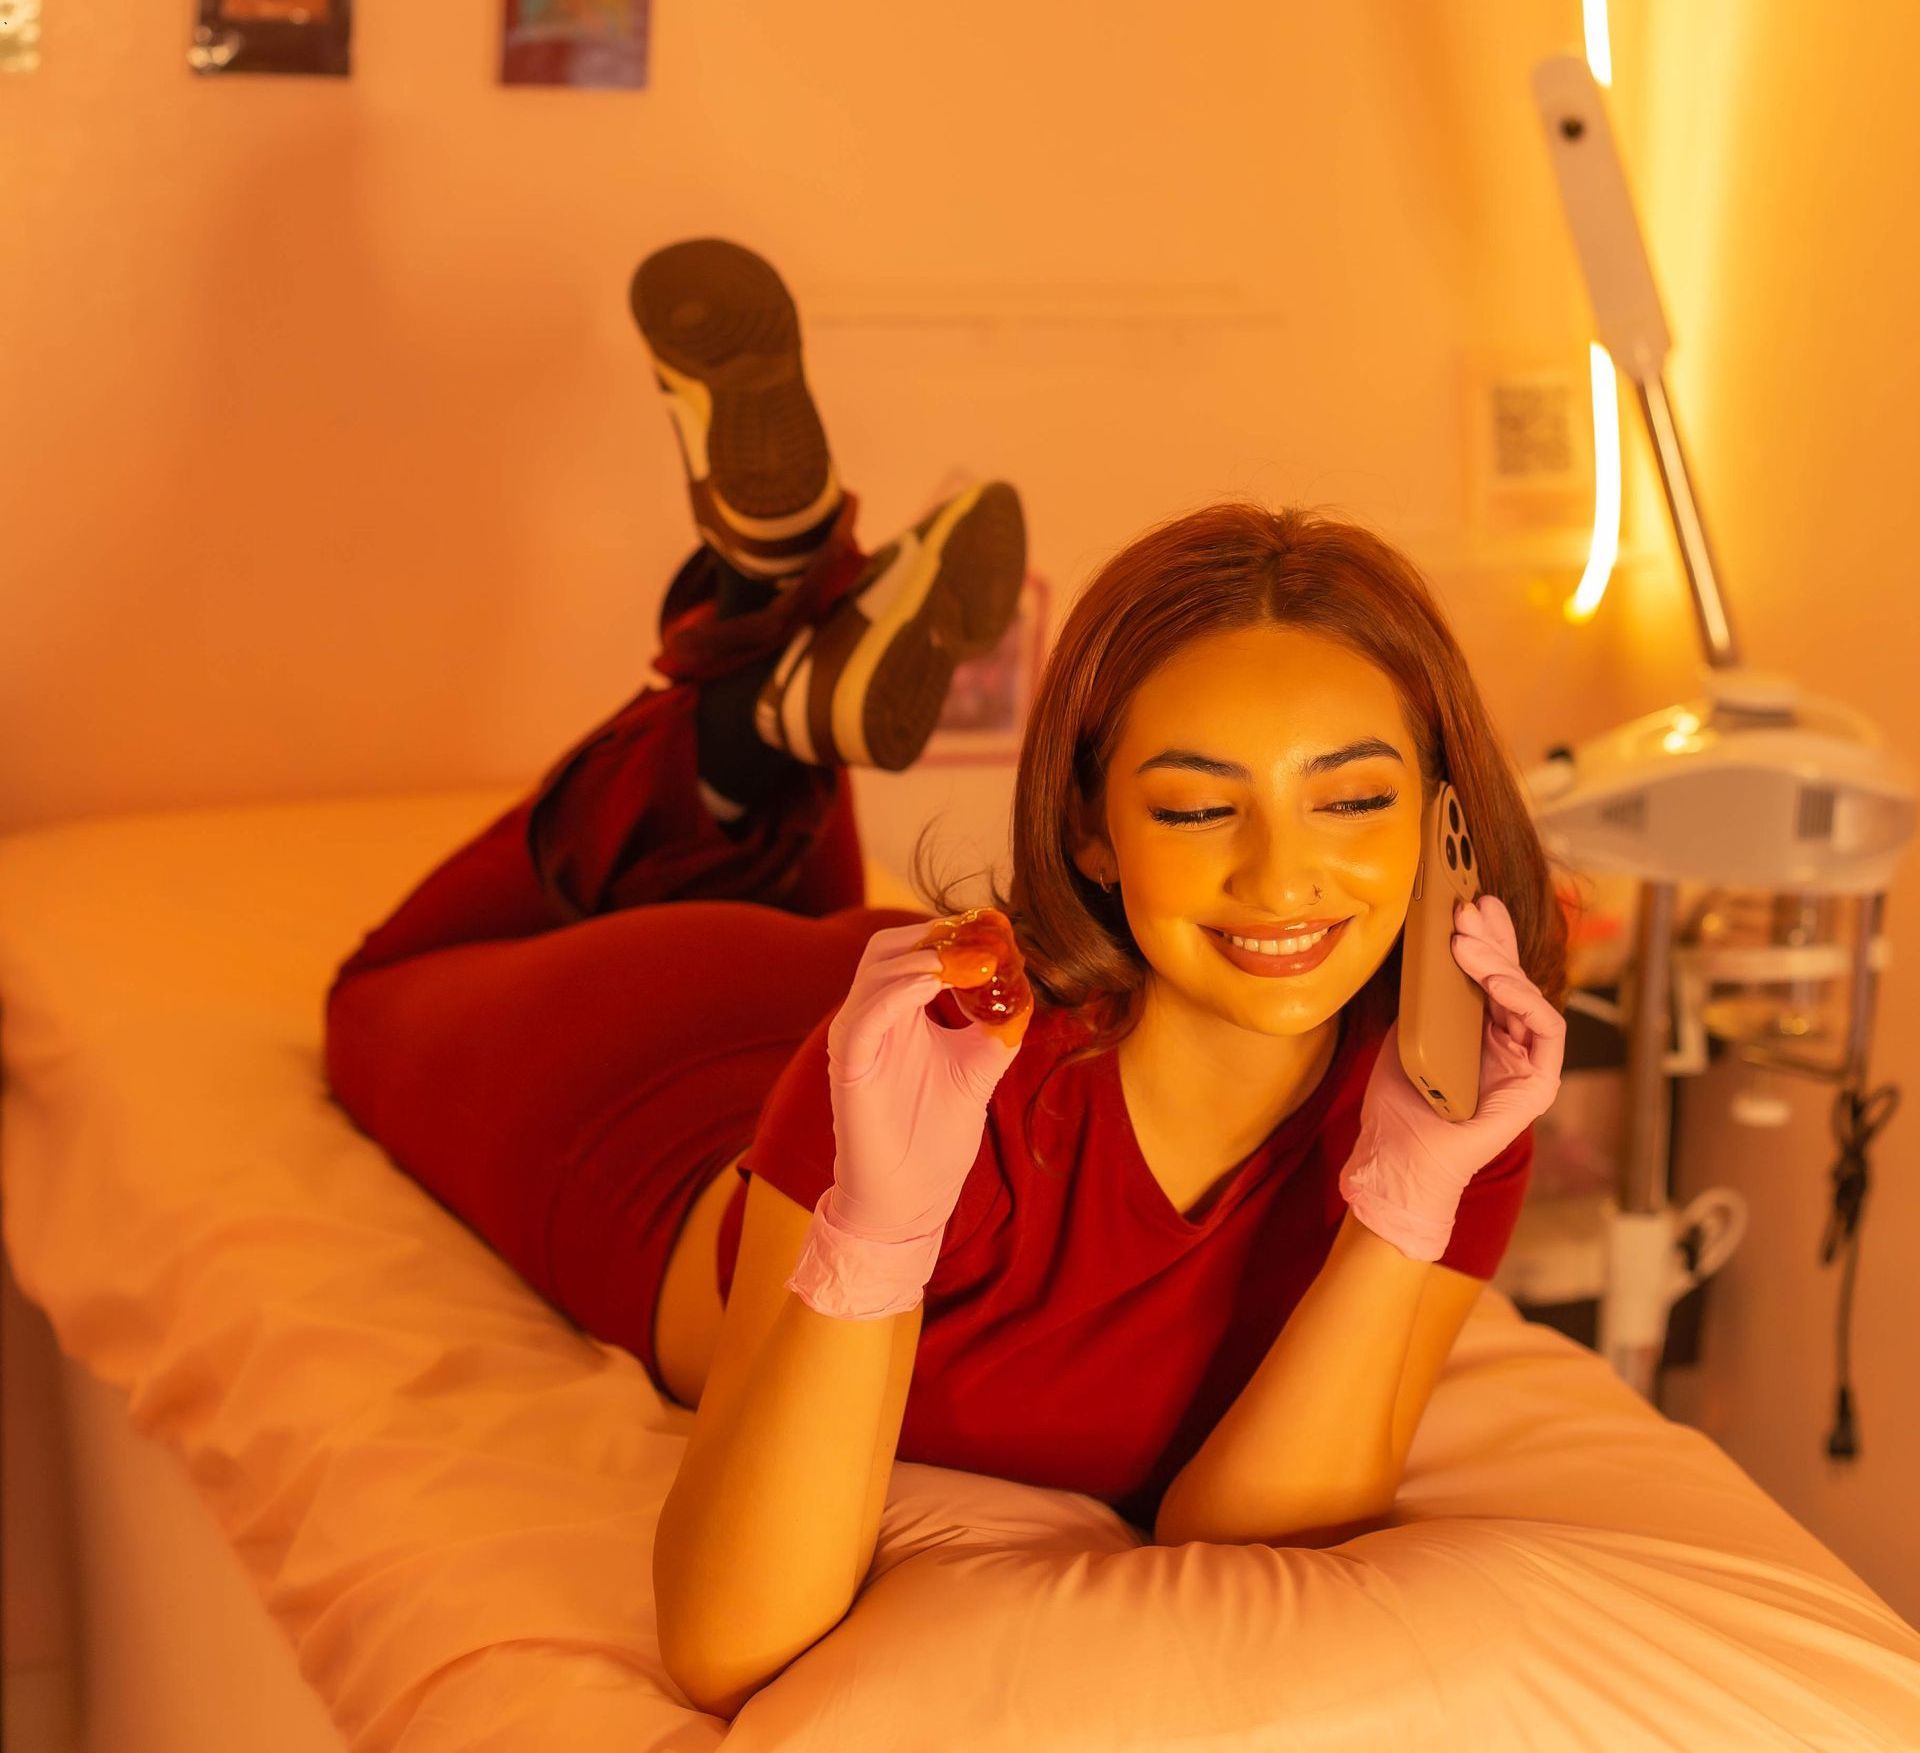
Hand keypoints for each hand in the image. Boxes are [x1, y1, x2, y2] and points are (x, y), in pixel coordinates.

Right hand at [786, 916, 1028, 1319]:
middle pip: (887, 948)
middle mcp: (871, 1020)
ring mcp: (855, 1041)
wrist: (910, 1201)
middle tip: (982, 938)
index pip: (913, 951)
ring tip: (965, 959)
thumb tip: (1023, 994)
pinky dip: (896, 993)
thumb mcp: (976, 1073)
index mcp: (897, 1016)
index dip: (951, 933)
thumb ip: (995, 1032)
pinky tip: (932, 984)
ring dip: (921, 956)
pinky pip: (863, 1017)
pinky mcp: (848, 1068)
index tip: (996, 928)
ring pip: (874, 973)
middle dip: (934, 935)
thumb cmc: (933, 1138)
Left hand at [1339, 894, 1565, 1261]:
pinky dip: (1525, 1000)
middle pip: (1512, 978)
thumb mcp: (1407, 1032)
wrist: (1397, 1160)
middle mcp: (1507, 1044)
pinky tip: (1498, 981)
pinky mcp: (1538, 1085)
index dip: (1484, 938)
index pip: (1490, 975)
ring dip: (1500, 962)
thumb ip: (1426, 996)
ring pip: (1528, 997)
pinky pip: (1546, 1030)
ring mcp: (1526, 1063)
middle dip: (1494, 938)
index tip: (1465, 905)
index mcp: (1478, 1031)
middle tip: (1470, 907)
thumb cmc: (1398, 1103)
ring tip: (1467, 940)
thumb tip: (1428, 946)